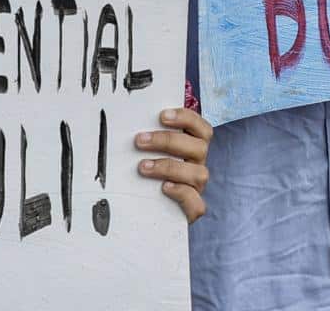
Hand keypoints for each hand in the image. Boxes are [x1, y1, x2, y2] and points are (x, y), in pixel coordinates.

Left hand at [136, 105, 212, 223]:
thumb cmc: (142, 174)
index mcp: (192, 147)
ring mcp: (196, 188)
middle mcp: (197, 165)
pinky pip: (196, 203)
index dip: (186, 119)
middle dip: (167, 141)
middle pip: (199, 147)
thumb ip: (146, 138)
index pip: (202, 129)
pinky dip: (181, 193)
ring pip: (199, 174)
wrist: (143, 212)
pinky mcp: (191, 210)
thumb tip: (127, 123)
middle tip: (140, 140)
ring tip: (142, 167)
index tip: (162, 116)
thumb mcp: (145, 153)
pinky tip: (164, 188)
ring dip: (169, 167)